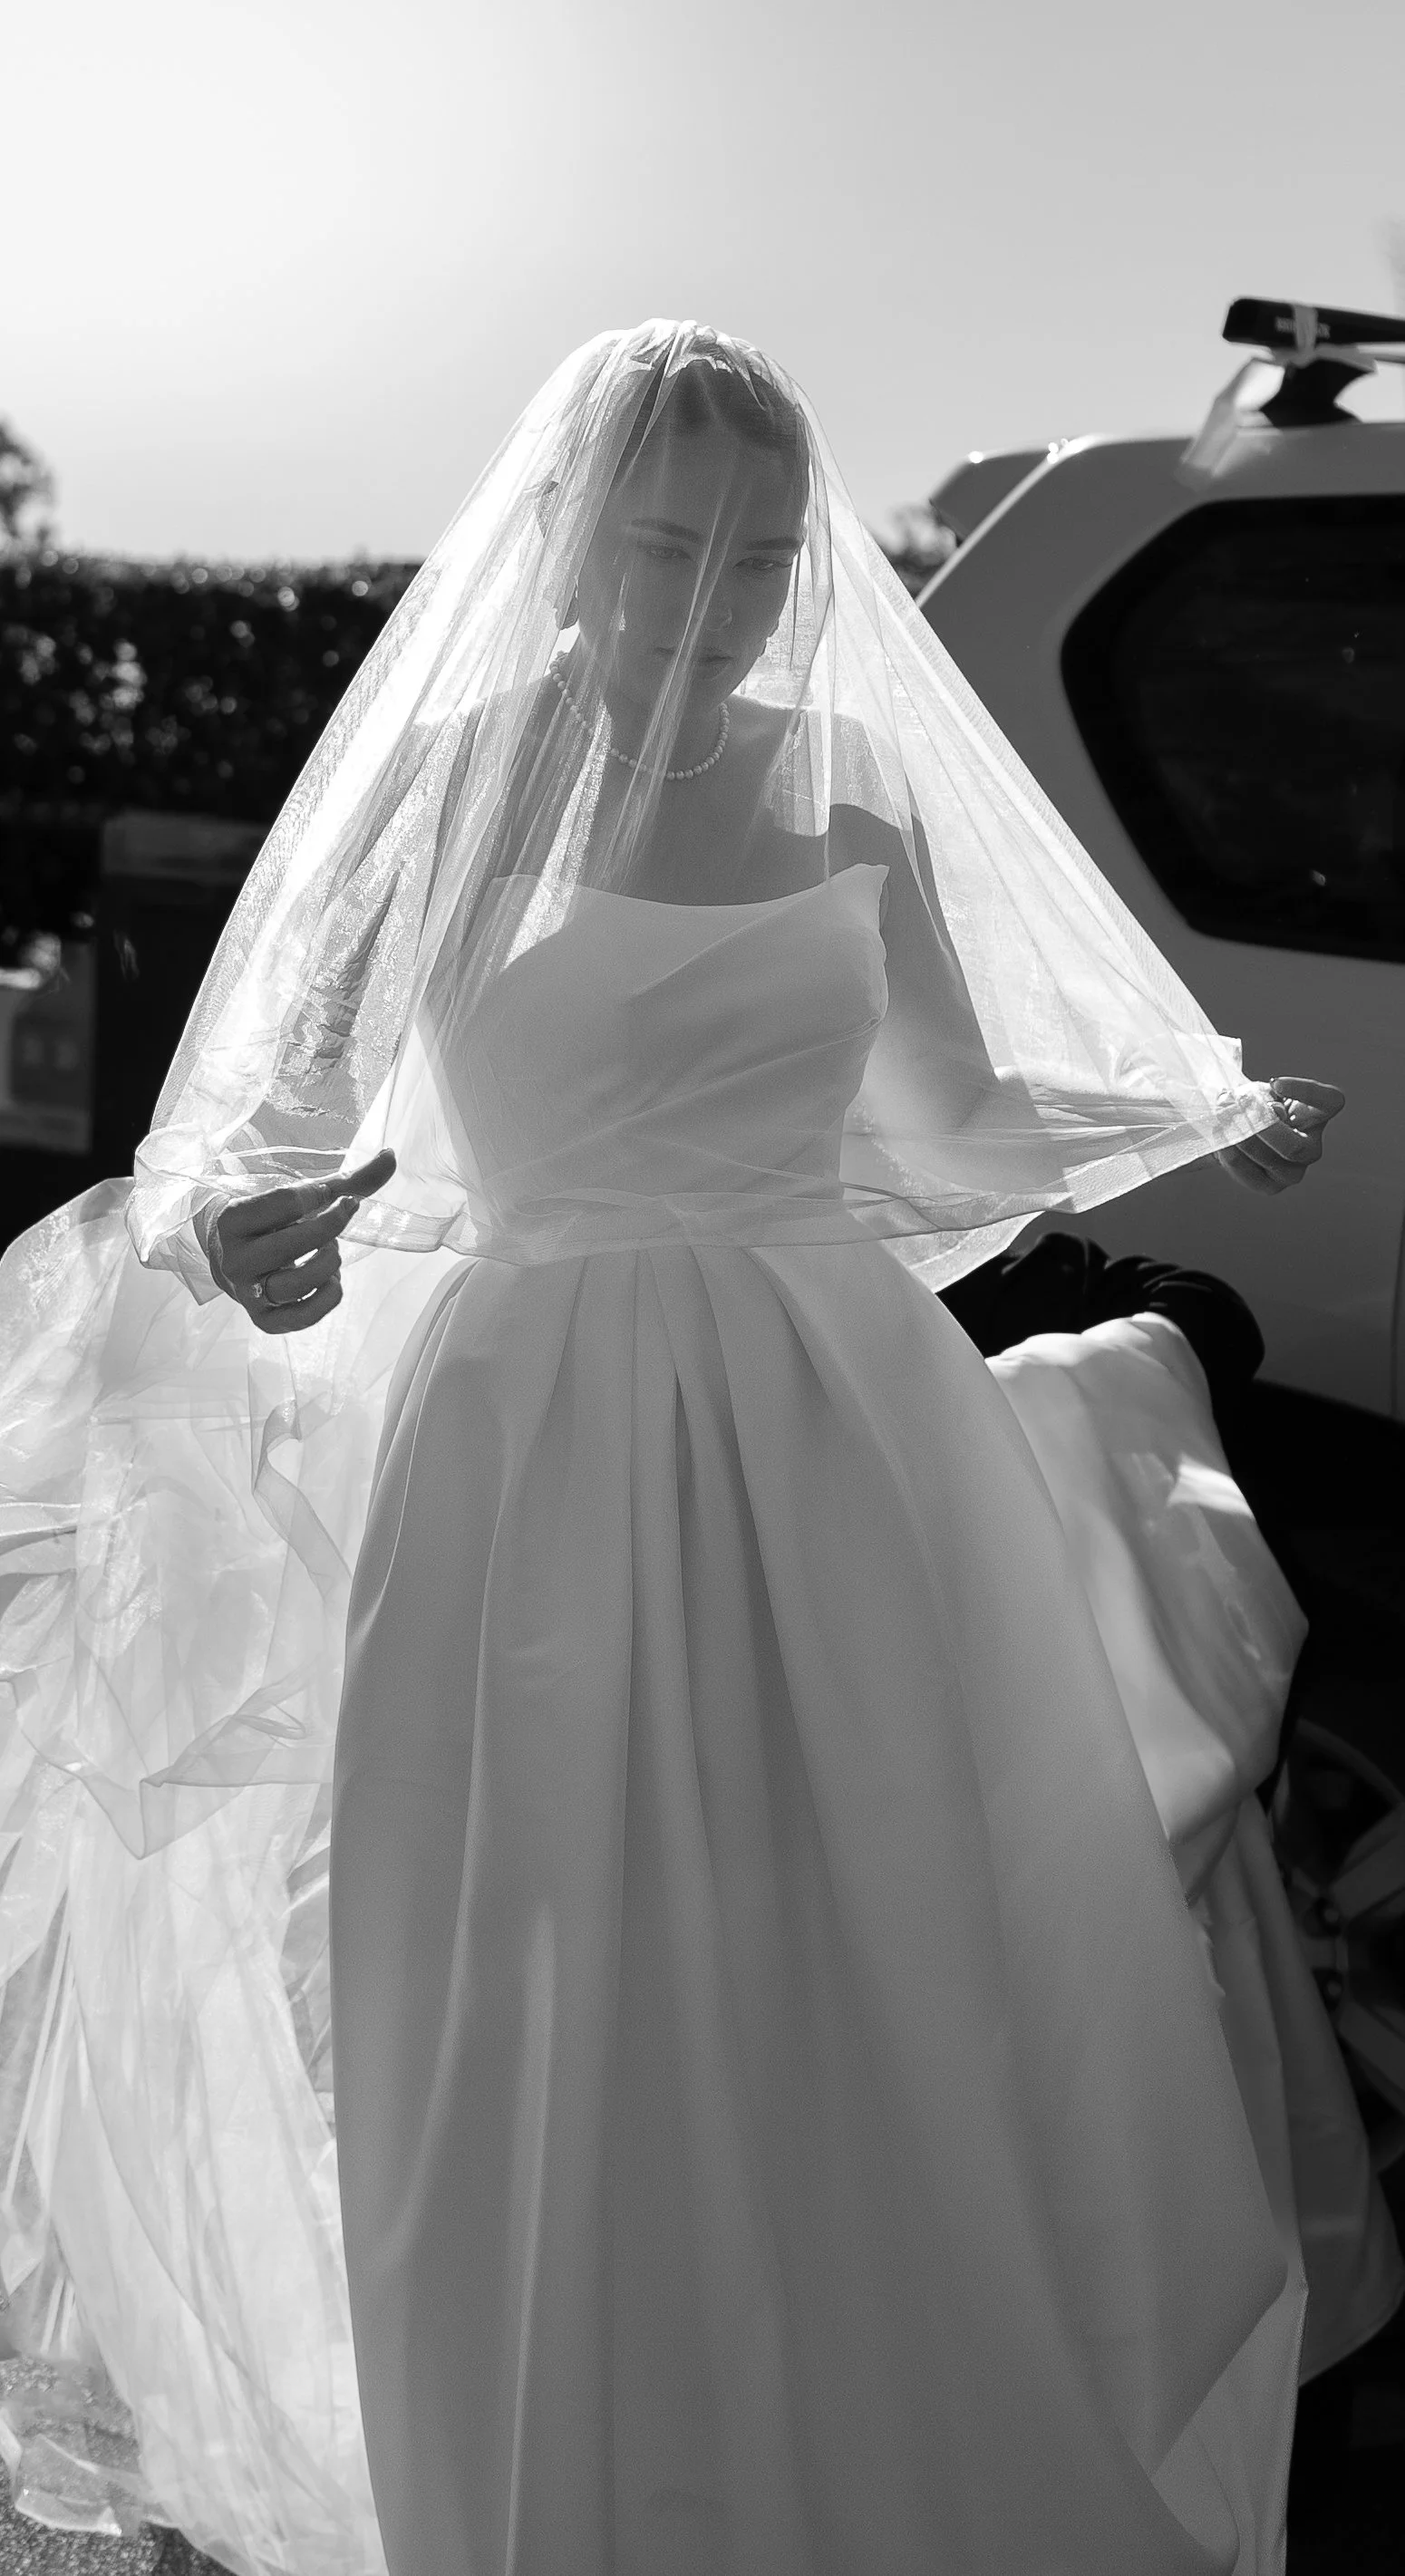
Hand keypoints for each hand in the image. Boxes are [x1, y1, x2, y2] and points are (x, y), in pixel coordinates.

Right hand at [201, 1149, 397, 1332]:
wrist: (231, 1257)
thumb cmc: (272, 1221)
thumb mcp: (299, 1198)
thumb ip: (347, 1180)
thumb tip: (392, 1156)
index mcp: (234, 1219)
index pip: (286, 1201)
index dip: (319, 1195)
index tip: (327, 1195)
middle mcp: (234, 1259)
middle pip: (293, 1244)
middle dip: (330, 1227)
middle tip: (339, 1216)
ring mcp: (247, 1293)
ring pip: (298, 1283)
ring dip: (329, 1263)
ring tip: (330, 1250)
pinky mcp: (264, 1320)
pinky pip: (303, 1315)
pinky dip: (329, 1296)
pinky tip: (331, 1280)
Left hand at [1214, 1077, 1344, 1195]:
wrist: (1234, 1132)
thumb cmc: (1252, 1106)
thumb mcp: (1257, 1093)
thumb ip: (1257, 1097)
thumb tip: (1254, 1109)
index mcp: (1317, 1115)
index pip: (1332, 1101)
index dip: (1307, 1092)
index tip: (1276, 1082)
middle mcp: (1312, 1146)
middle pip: (1296, 1146)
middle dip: (1263, 1129)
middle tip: (1238, 1112)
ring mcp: (1295, 1171)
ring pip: (1272, 1160)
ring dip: (1242, 1141)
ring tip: (1223, 1124)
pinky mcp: (1272, 1186)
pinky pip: (1253, 1176)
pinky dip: (1234, 1159)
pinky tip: (1223, 1145)